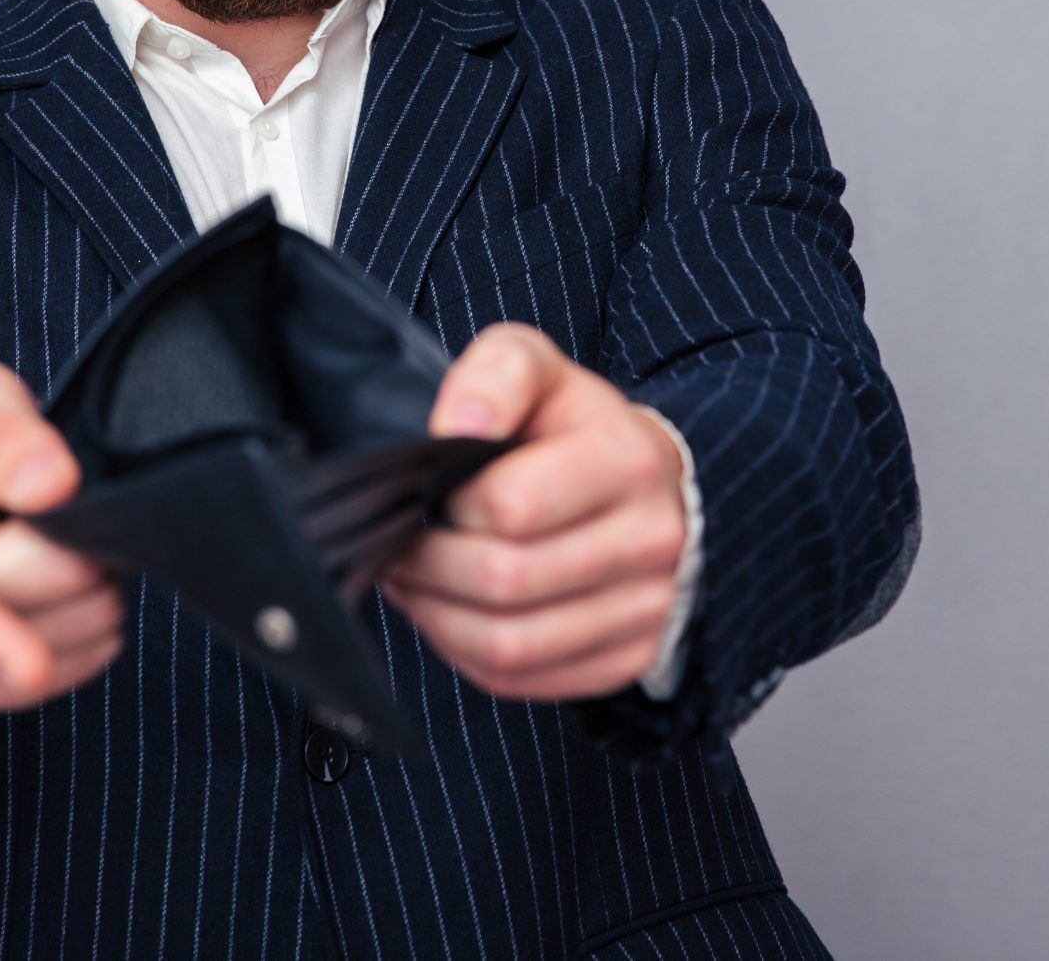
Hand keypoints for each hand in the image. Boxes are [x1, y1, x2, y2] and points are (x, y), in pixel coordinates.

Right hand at [0, 358, 126, 710]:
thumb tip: (54, 484)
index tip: (27, 664)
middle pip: (40, 604)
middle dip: (79, 552)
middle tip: (64, 502)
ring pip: (75, 635)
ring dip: (93, 584)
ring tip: (57, 537)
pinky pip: (85, 661)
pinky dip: (96, 619)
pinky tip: (68, 579)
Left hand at [379, 322, 688, 700]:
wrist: (644, 483)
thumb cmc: (570, 425)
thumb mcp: (534, 368)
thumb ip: (494, 375)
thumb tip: (457, 426)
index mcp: (627, 460)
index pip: (512, 506)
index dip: (448, 504)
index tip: (426, 492)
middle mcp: (652, 539)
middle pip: (505, 582)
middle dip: (427, 567)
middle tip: (397, 545)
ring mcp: (648, 608)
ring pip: (510, 646)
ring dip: (436, 619)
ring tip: (412, 582)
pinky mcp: (629, 657)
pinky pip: (523, 681)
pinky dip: (465, 655)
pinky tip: (448, 615)